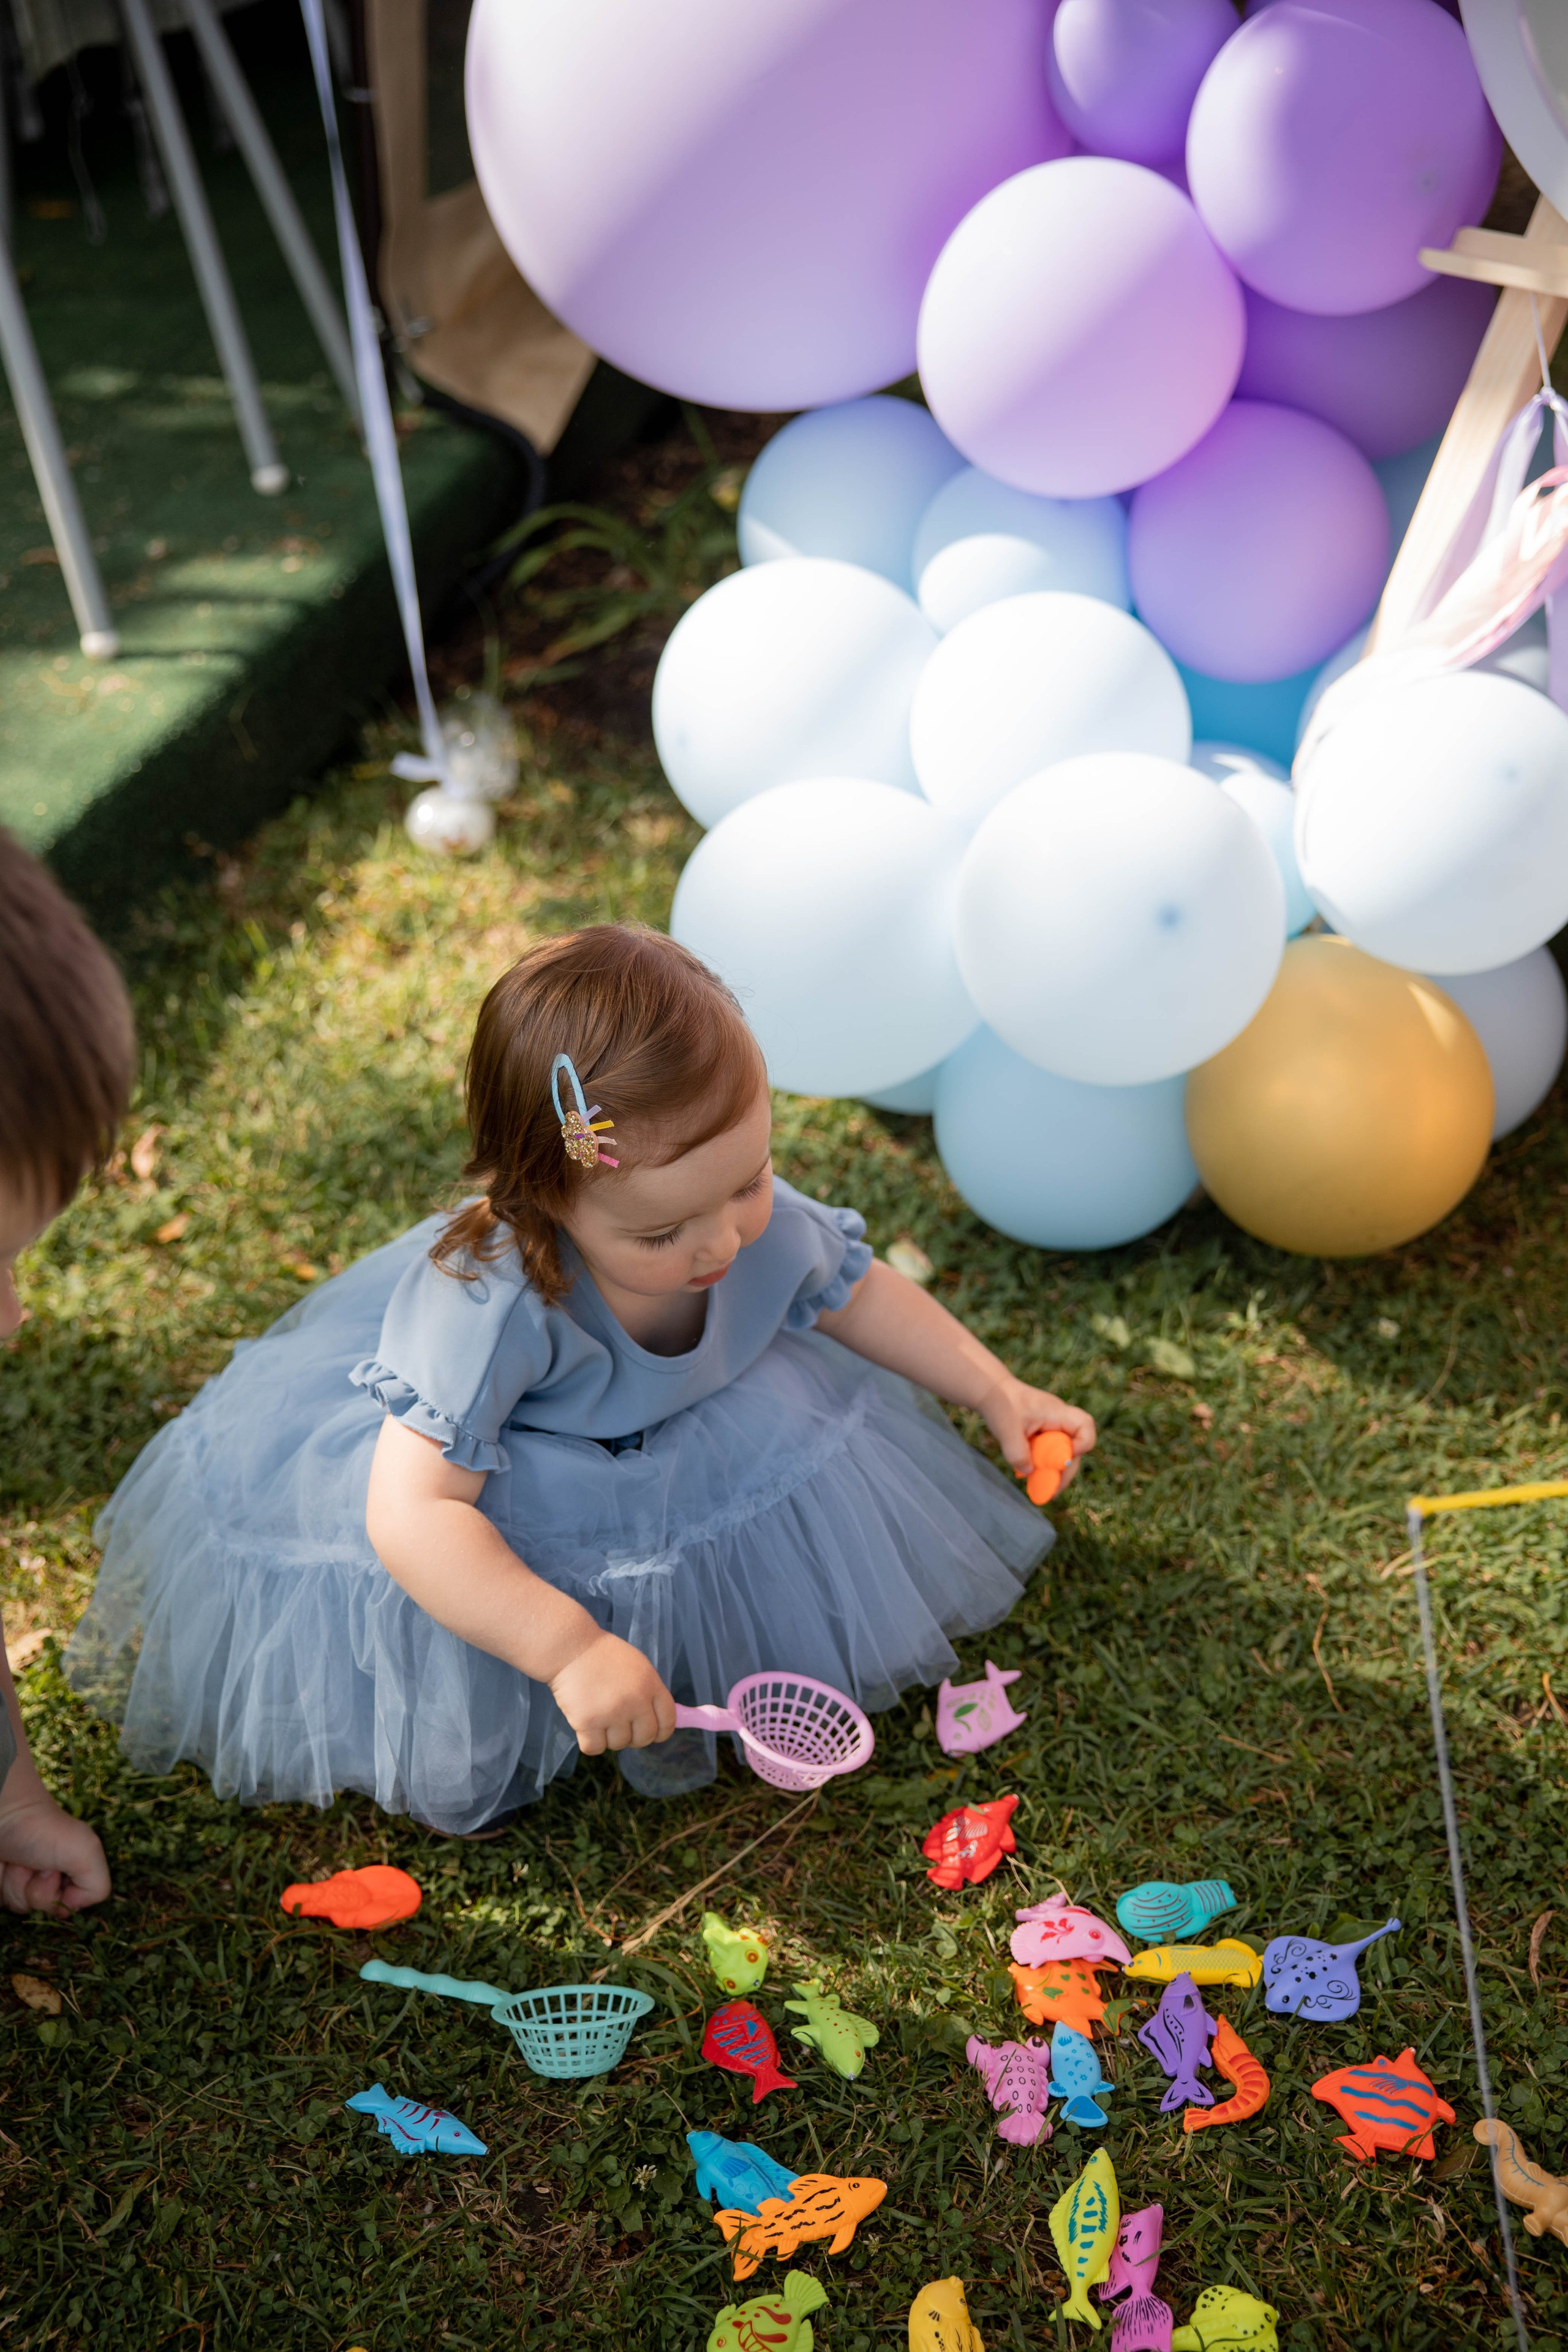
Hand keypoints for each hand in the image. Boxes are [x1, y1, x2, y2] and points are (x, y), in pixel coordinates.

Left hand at [0, 1782, 110, 1915]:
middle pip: (46, 1910)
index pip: (74, 1906)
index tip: (60, 1878)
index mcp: (72, 1870)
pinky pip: (1, 1905)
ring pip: (21, 1909)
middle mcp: (48, 1878)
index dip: (67, 1900)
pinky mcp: (0, 1886)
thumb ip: (97, 1885)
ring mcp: (20, 1883)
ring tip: (18, 1862)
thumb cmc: (42, 1830)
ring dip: (17, 1887)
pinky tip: (4, 1865)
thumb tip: (72, 1908)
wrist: (1, 1814)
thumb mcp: (86, 1849)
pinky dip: (2, 1886)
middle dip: (40, 1892)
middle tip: (39, 1866)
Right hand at [549, 1630, 677, 1754]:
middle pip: (645, 1738)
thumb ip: (649, 1691)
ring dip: (609, 1737)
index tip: (653, 1734)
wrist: (571, 1647)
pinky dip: (590, 1742)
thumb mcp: (638, 1666)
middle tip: (619, 1725)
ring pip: (619, 1744)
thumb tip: (657, 1719)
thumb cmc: (603, 1654)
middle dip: (633, 1737)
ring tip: (599, 1717)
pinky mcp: (588, 1722)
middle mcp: (636, 1701)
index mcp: (651, 1685)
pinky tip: (586, 1726)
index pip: (668, 1721)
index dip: (661, 1732)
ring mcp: (612, 1713)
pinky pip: (594, 1748)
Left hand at [980, 1379, 1096, 1488]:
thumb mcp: (1006, 1430)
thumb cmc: (1001, 1404)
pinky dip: (1043, 1465)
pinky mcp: (1044, 1435)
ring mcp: (1053, 1428)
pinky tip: (1030, 1476)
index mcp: (1057, 1413)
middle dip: (1066, 1471)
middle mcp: (1059, 1420)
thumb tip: (1029, 1472)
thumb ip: (1017, 1452)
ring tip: (1043, 1490)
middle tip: (1052, 1491)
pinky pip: (1050, 1452)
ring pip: (1063, 1453)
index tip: (1065, 1458)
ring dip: (1053, 1470)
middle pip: (1075, 1448)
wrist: (991, 1392)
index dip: (1083, 1444)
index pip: (1085, 1425)